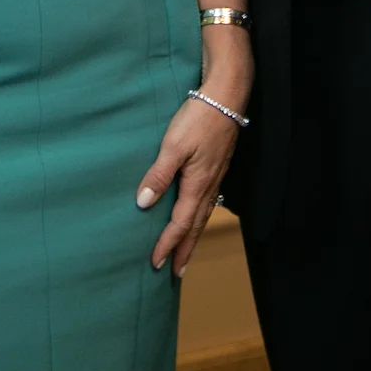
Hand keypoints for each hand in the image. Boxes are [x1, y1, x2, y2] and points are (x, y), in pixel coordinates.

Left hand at [135, 62, 247, 276]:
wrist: (226, 97)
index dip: (167, 245)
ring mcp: (215, 177)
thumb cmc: (198, 118)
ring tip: (186, 251)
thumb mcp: (173, 145)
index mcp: (197, 185)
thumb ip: (158, 175)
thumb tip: (143, 204)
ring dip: (193, 236)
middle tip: (175, 272)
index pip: (180, 224)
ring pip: (203, 216)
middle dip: (185, 250)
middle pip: (195, 227)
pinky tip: (196, 215)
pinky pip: (208, 202)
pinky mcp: (217, 167)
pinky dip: (200, 217)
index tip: (156, 263)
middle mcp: (209, 186)